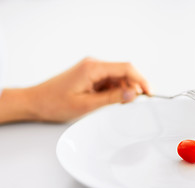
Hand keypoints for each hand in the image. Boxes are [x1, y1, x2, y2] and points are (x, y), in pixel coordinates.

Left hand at [0, 58, 149, 122]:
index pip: (126, 68)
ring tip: (117, 105)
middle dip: (132, 87)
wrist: (35, 102)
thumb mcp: (87, 105)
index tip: (150, 93)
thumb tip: (133, 94)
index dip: (141, 80)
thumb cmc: (54, 103)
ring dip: (123, 90)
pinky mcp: (90, 75)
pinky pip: (109, 81)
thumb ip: (112, 98)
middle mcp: (94, 64)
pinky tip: (109, 101)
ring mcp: (92, 69)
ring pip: (118, 78)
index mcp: (93, 68)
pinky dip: (114, 91)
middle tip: (132, 104)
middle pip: (124, 72)